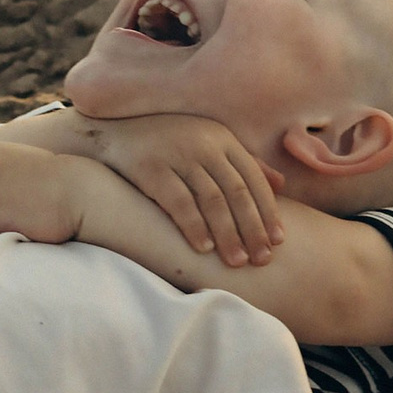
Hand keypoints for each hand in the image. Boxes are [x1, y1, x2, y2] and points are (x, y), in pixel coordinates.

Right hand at [89, 113, 284, 267]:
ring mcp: (176, 154)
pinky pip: (178, 201)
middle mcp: (203, 143)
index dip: (268, 211)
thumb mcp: (208, 144)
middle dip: (253, 228)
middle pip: (237, 191)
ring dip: (228, 234)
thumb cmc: (167, 143)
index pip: (253, 178)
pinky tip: (204, 248)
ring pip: (212, 199)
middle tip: (262, 259)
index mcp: (222, 138)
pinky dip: (194, 226)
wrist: (112, 131)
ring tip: (237, 261)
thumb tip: (281, 184)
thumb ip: (242, 163)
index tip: (278, 240)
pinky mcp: (150, 168)